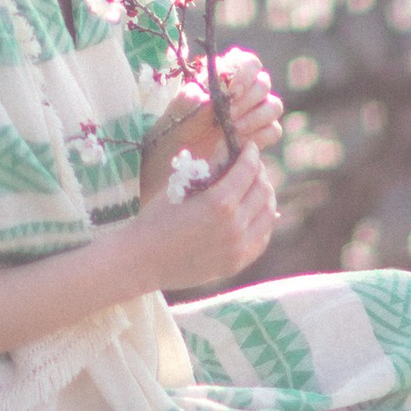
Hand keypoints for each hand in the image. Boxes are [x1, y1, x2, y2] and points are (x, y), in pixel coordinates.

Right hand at [133, 141, 279, 292]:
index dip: (251, 153)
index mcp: (220, 202)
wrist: (142, 260)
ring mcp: (238, 247)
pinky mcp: (236, 263)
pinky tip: (254, 213)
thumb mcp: (180, 186)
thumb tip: (228, 148)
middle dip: (259, 172)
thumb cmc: (155, 218)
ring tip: (255, 188)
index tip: (249, 146)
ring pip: (269, 214)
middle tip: (251, 166)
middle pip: (263, 190)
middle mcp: (235, 225)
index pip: (248, 169)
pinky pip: (262, 239)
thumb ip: (208, 168)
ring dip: (265, 196)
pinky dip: (262, 222)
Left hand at [138, 49, 284, 203]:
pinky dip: (261, 135)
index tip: (233, 91)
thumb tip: (223, 89)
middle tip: (229, 116)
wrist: (171, 163)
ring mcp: (251, 114)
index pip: (248, 63)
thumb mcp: (181, 109)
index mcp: (223, 76)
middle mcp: (240, 92)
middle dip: (248, 100)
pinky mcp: (257, 137)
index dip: (246, 74)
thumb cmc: (172, 130)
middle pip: (263, 83)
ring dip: (256, 117)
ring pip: (273, 106)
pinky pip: (273, 130)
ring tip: (234, 130)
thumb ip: (202, 94)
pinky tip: (241, 142)